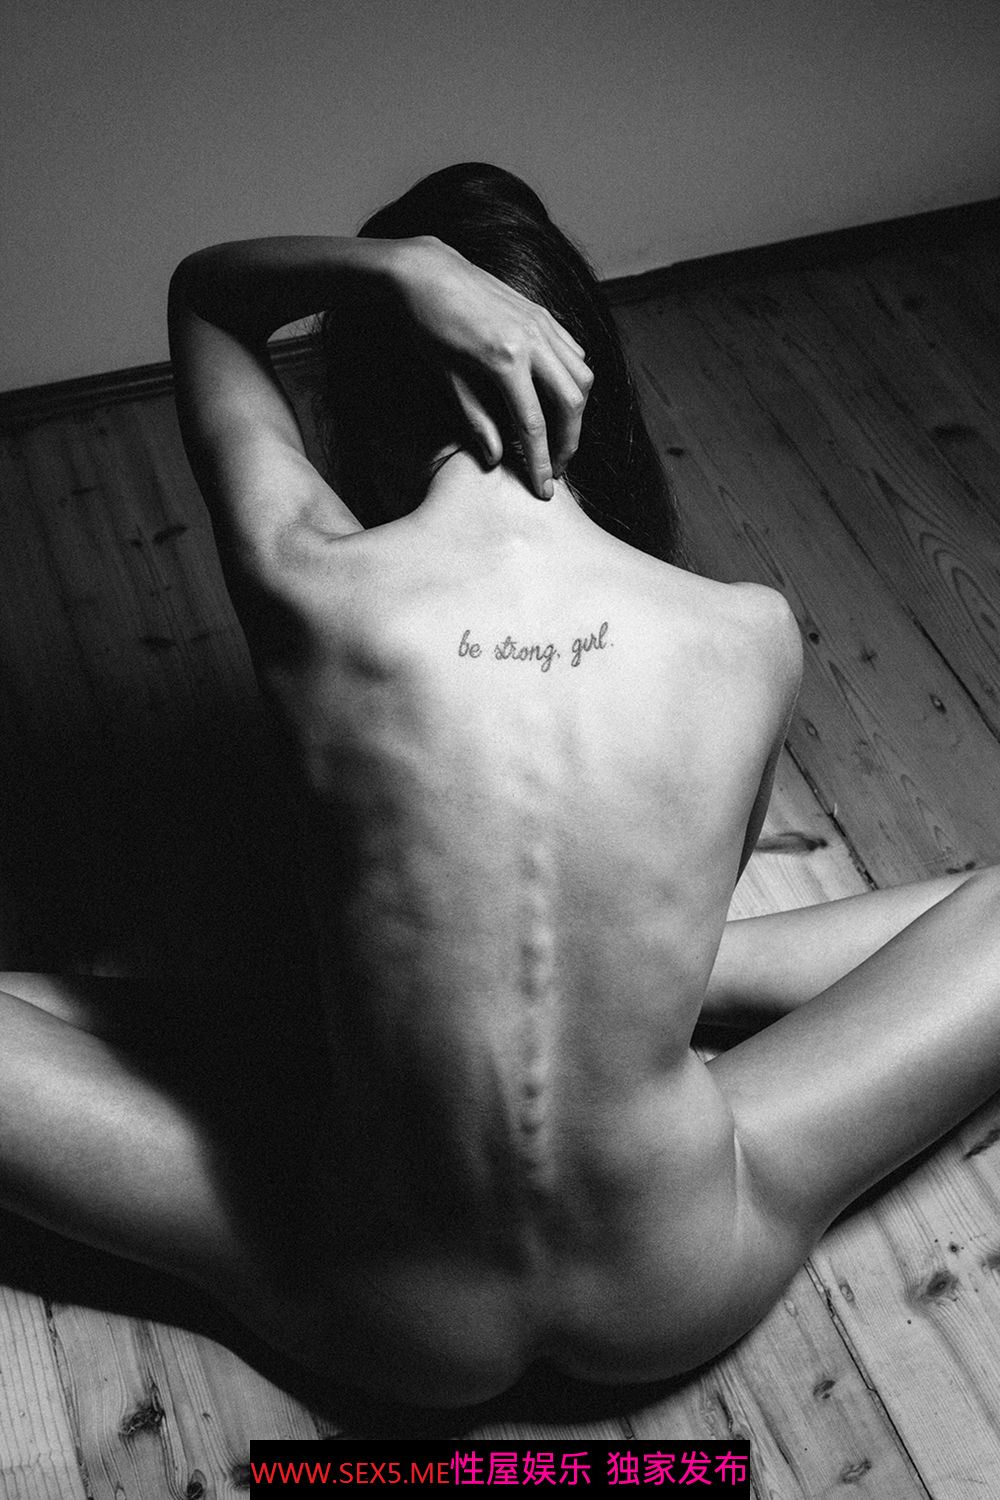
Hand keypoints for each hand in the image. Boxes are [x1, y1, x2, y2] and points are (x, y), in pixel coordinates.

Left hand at [389, 236, 592, 497]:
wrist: (425, 271)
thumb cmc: (427, 326)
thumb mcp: (446, 378)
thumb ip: (475, 420)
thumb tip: (496, 459)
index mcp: (504, 361)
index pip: (533, 426)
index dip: (539, 463)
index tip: (542, 490)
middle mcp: (532, 341)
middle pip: (570, 404)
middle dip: (569, 443)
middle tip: (556, 468)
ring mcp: (541, 324)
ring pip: (582, 377)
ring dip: (577, 413)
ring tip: (560, 436)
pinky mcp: (542, 314)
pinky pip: (574, 352)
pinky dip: (575, 379)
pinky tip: (559, 397)